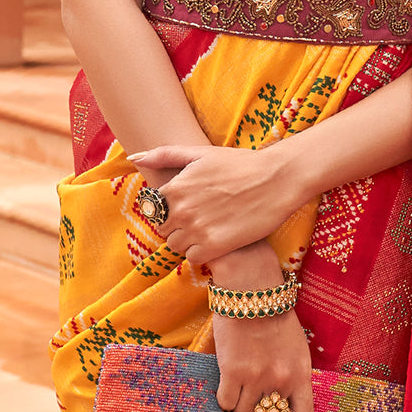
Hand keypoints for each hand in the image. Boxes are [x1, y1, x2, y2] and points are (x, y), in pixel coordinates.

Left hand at [129, 142, 302, 263]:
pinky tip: (218, 239)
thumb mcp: (201, 153)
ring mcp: (197, 229)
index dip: (170, 209)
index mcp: (175, 187)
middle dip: (177, 226)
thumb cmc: (241, 163)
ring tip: (210, 228)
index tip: (190, 205)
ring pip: (176, 246)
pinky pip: (193, 258)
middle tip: (201, 218)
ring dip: (188, 241)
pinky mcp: (214, 246)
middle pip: (163, 230)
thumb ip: (165, 154)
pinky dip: (202, 253)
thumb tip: (134, 158)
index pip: (154, 209)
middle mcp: (182, 209)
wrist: (277, 179)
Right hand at [213, 305, 313, 411]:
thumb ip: (286, 379)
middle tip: (252, 395)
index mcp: (301, 375)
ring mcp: (257, 379)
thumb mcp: (293, 350)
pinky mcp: (233, 373)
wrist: (253, 291)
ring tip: (239, 376)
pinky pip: (225, 401)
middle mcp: (282, 381)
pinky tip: (226, 373)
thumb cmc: (273, 319)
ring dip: (237, 403)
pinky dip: (223, 395)